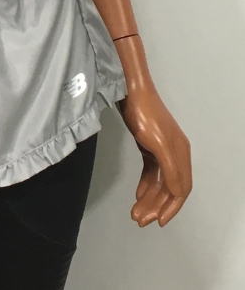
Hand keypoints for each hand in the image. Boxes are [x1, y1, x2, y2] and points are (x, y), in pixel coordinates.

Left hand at [117, 85, 191, 226]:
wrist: (131, 90)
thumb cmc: (144, 115)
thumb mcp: (157, 143)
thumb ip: (170, 169)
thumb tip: (178, 193)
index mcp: (181, 154)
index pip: (181, 188)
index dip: (171, 207)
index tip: (158, 222)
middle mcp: (175, 153)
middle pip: (168, 187)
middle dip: (155, 206)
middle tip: (139, 220)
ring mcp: (162, 149)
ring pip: (158, 181)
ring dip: (148, 199)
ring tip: (135, 213)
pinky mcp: (149, 144)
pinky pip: (151, 171)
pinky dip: (145, 184)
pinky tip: (138, 194)